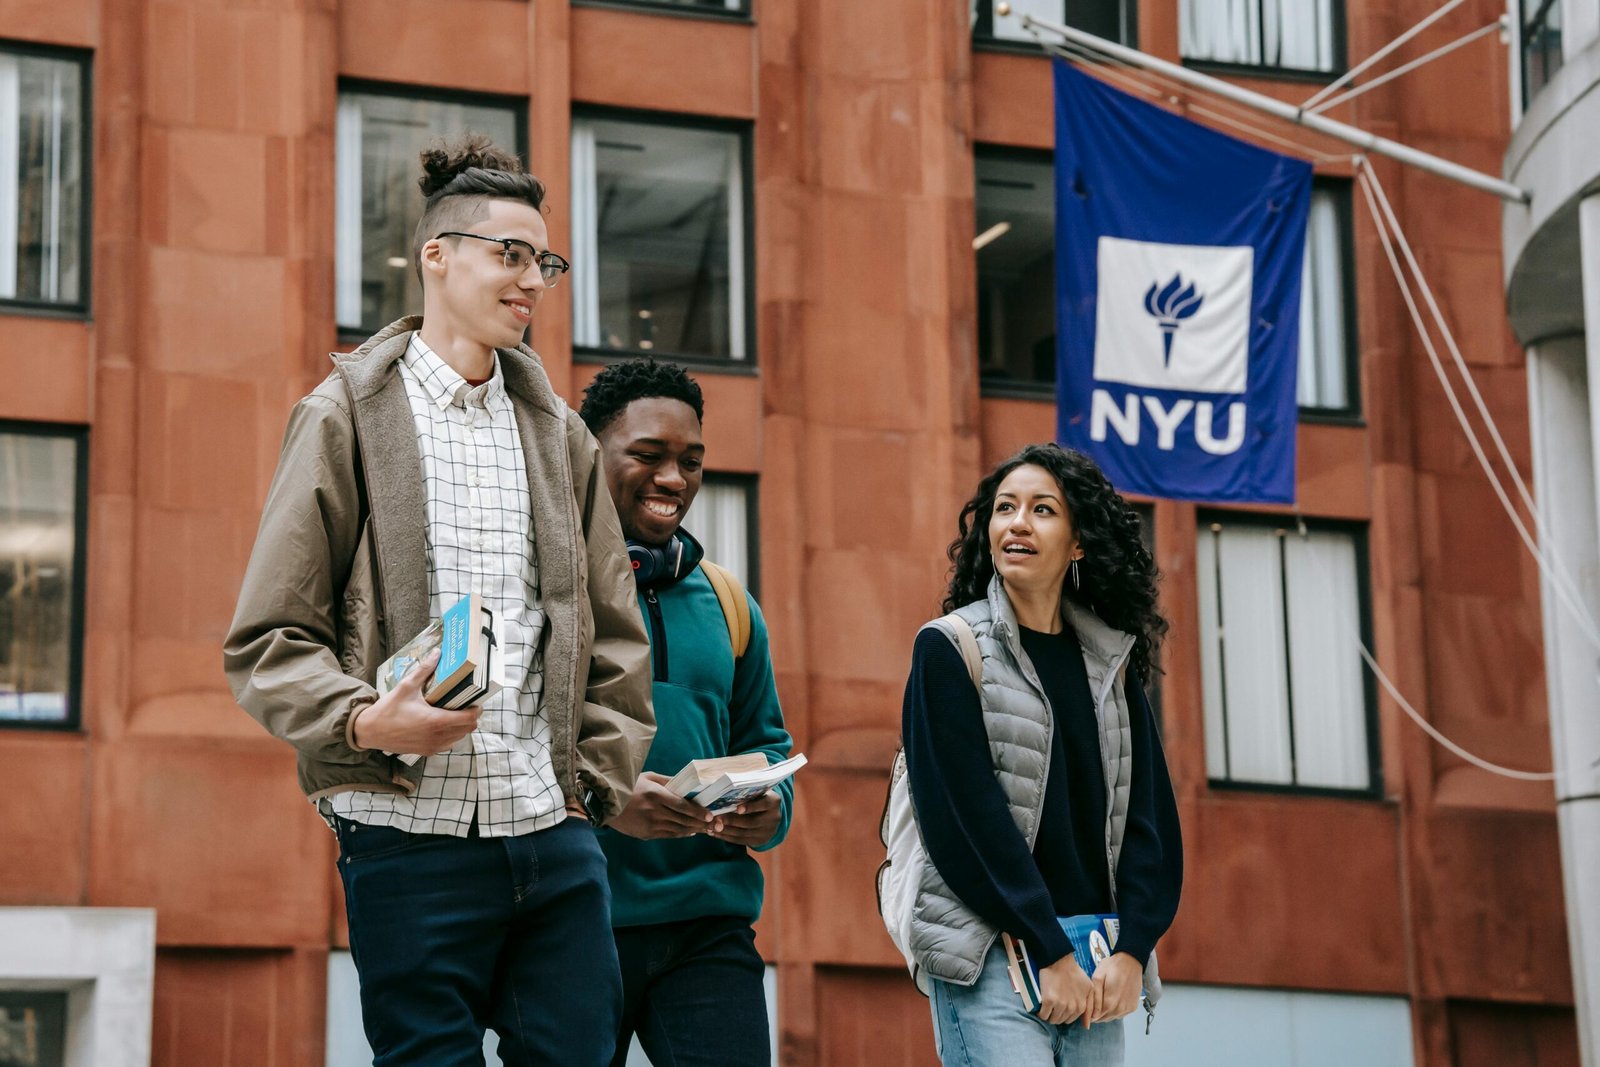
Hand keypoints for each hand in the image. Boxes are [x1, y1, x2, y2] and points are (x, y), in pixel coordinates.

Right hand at [352, 650, 481, 755]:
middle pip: (468, 729)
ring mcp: (432, 747)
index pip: (469, 719)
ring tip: (453, 712)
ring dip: (461, 726)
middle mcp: (437, 737)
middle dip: (470, 716)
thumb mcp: (406, 686)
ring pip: (459, 738)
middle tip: (465, 703)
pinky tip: (441, 723)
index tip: (474, 700)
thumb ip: (424, 670)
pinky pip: (447, 744)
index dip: (476, 709)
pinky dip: (450, 735)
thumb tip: (437, 652)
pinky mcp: (426, 752)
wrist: (369, 731)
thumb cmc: (388, 708)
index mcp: (435, 721)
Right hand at [608, 772, 720, 839]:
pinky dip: (681, 834)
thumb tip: (686, 783)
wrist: (606, 803)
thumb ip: (668, 781)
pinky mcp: (646, 834)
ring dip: (693, 830)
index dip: (697, 812)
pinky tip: (689, 832)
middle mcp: (655, 812)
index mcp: (656, 795)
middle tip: (714, 824)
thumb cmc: (629, 786)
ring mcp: (650, 825)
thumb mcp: (648, 777)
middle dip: (700, 823)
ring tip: (706, 829)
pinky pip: (668, 835)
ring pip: (677, 830)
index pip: (682, 805)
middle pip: (683, 820)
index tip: (709, 814)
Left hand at [708, 790, 782, 847]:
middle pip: (751, 822)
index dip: (750, 807)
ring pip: (744, 833)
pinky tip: (716, 833)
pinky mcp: (760, 841)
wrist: (770, 814)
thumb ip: (747, 792)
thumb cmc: (758, 797)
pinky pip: (741, 841)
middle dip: (732, 821)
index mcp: (774, 802)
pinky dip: (727, 837)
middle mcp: (773, 818)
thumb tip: (725, 793)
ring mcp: (767, 832)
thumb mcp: (758, 792)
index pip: (764, 804)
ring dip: (726, 830)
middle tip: (717, 818)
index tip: (737, 808)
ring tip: (712, 827)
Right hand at [1037, 953, 1096, 1026]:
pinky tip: (1041, 1007)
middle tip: (1054, 1005)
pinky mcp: (1048, 1001)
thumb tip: (1087, 1026)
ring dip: (1049, 1016)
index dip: (1065, 1014)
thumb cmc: (1074, 973)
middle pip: (1061, 1021)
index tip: (1061, 1007)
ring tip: (1047, 1006)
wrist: (1059, 961)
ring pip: (1052, 1020)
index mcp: (1081, 1006)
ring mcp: (1060, 1005)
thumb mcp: (1089, 988)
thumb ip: (1091, 1006)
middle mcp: (1072, 1008)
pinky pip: (1043, 1015)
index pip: (1071, 1020)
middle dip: (1057, 1015)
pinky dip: (1041, 1013)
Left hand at [1091, 952, 1142, 1023]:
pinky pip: (1121, 1014)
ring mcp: (1128, 1009)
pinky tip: (1113, 999)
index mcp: (1110, 1002)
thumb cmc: (1112, 967)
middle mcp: (1120, 1009)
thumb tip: (1091, 1016)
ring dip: (1106, 1012)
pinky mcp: (1133, 1007)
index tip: (1088, 1005)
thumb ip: (1094, 998)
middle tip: (1095, 999)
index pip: (1096, 1017)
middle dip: (1097, 1013)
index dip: (1090, 1012)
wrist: (1131, 961)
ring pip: (1112, 1017)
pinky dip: (1115, 1010)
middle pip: (1104, 1018)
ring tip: (1104, 997)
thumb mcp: (1098, 978)